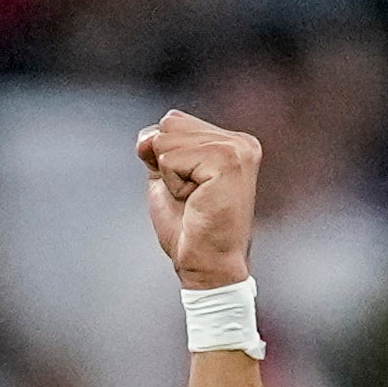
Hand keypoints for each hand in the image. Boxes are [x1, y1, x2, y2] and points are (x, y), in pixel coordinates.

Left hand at [139, 107, 263, 288]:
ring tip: (194, 198)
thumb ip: (158, 148)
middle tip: (191, 196)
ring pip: (167, 138)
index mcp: (232, 142)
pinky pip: (170, 158)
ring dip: (170, 175)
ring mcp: (237, 149)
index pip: (174, 121)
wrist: (208, 265)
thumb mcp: (167, 178)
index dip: (165, 156)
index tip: (190, 189)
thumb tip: (146, 136)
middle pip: (169, 123)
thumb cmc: (191, 230)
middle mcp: (241, 141)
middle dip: (166, 163)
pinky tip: (196, 201)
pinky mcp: (227, 161)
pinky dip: (172, 184)